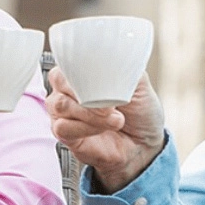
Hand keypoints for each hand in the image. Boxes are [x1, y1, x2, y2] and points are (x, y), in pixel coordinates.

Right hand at [46, 68, 165, 191]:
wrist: (144, 143)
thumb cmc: (139, 112)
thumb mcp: (139, 83)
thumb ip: (124, 68)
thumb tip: (113, 61)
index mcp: (82, 71)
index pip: (68, 61)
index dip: (82, 70)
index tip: (103, 79)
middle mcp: (67, 90)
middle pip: (60, 81)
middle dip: (87, 93)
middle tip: (111, 104)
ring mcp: (63, 112)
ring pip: (62, 105)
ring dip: (91, 113)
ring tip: (116, 119)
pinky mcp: (64, 134)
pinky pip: (63, 127)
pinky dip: (86, 127)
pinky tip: (103, 128)